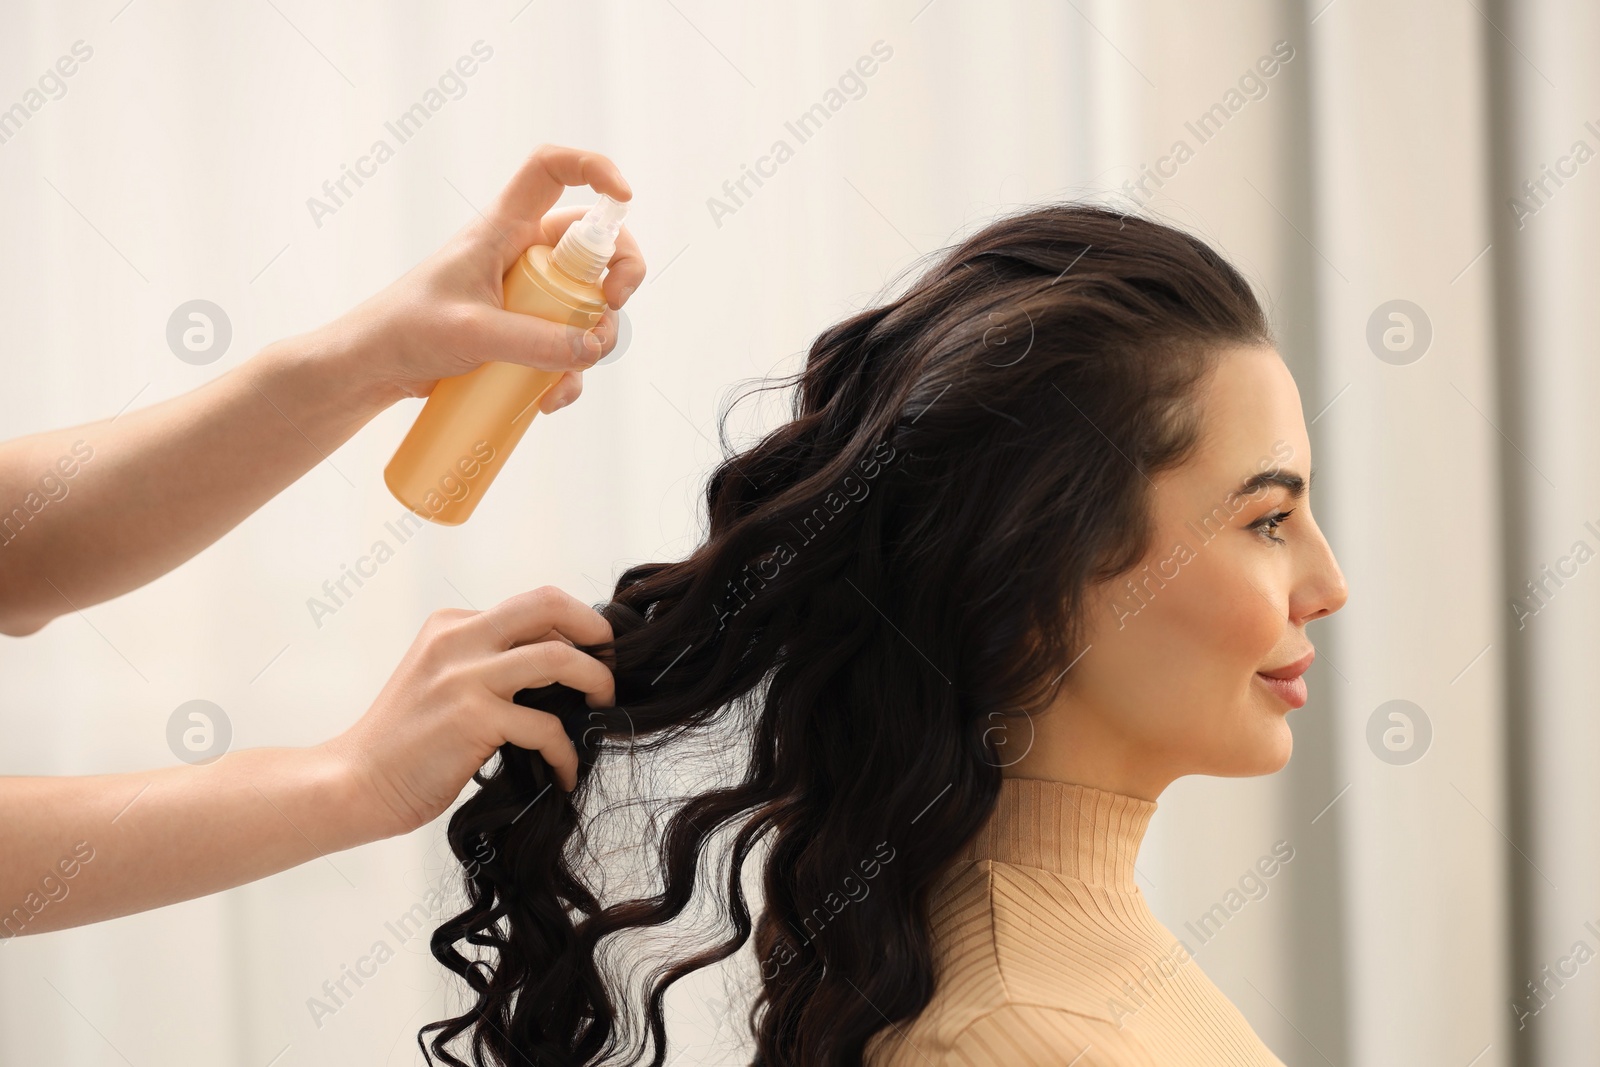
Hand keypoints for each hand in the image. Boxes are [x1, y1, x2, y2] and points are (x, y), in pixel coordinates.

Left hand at [318, 143, 646, 413]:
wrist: (377, 369)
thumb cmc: (407, 330)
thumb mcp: (471, 331)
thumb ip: (533, 340)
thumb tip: (591, 348)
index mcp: (502, 228)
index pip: (551, 170)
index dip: (593, 168)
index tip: (624, 196)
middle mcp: (523, 254)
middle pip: (594, 243)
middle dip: (620, 271)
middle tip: (613, 303)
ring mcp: (530, 296)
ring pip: (590, 303)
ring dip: (597, 336)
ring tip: (575, 367)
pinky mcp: (527, 333)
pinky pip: (569, 347)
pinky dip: (571, 373)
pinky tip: (550, 399)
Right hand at [323, 586, 614, 838]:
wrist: (354, 784)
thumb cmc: (405, 743)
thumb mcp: (444, 681)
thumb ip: (489, 664)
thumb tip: (560, 665)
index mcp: (451, 625)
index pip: (532, 608)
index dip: (573, 629)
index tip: (594, 657)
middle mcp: (457, 639)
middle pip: (547, 603)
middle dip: (595, 630)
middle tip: (612, 665)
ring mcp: (464, 676)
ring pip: (557, 656)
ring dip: (594, 681)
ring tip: (602, 709)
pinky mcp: (472, 718)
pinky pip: (545, 726)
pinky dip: (566, 752)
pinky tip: (565, 773)